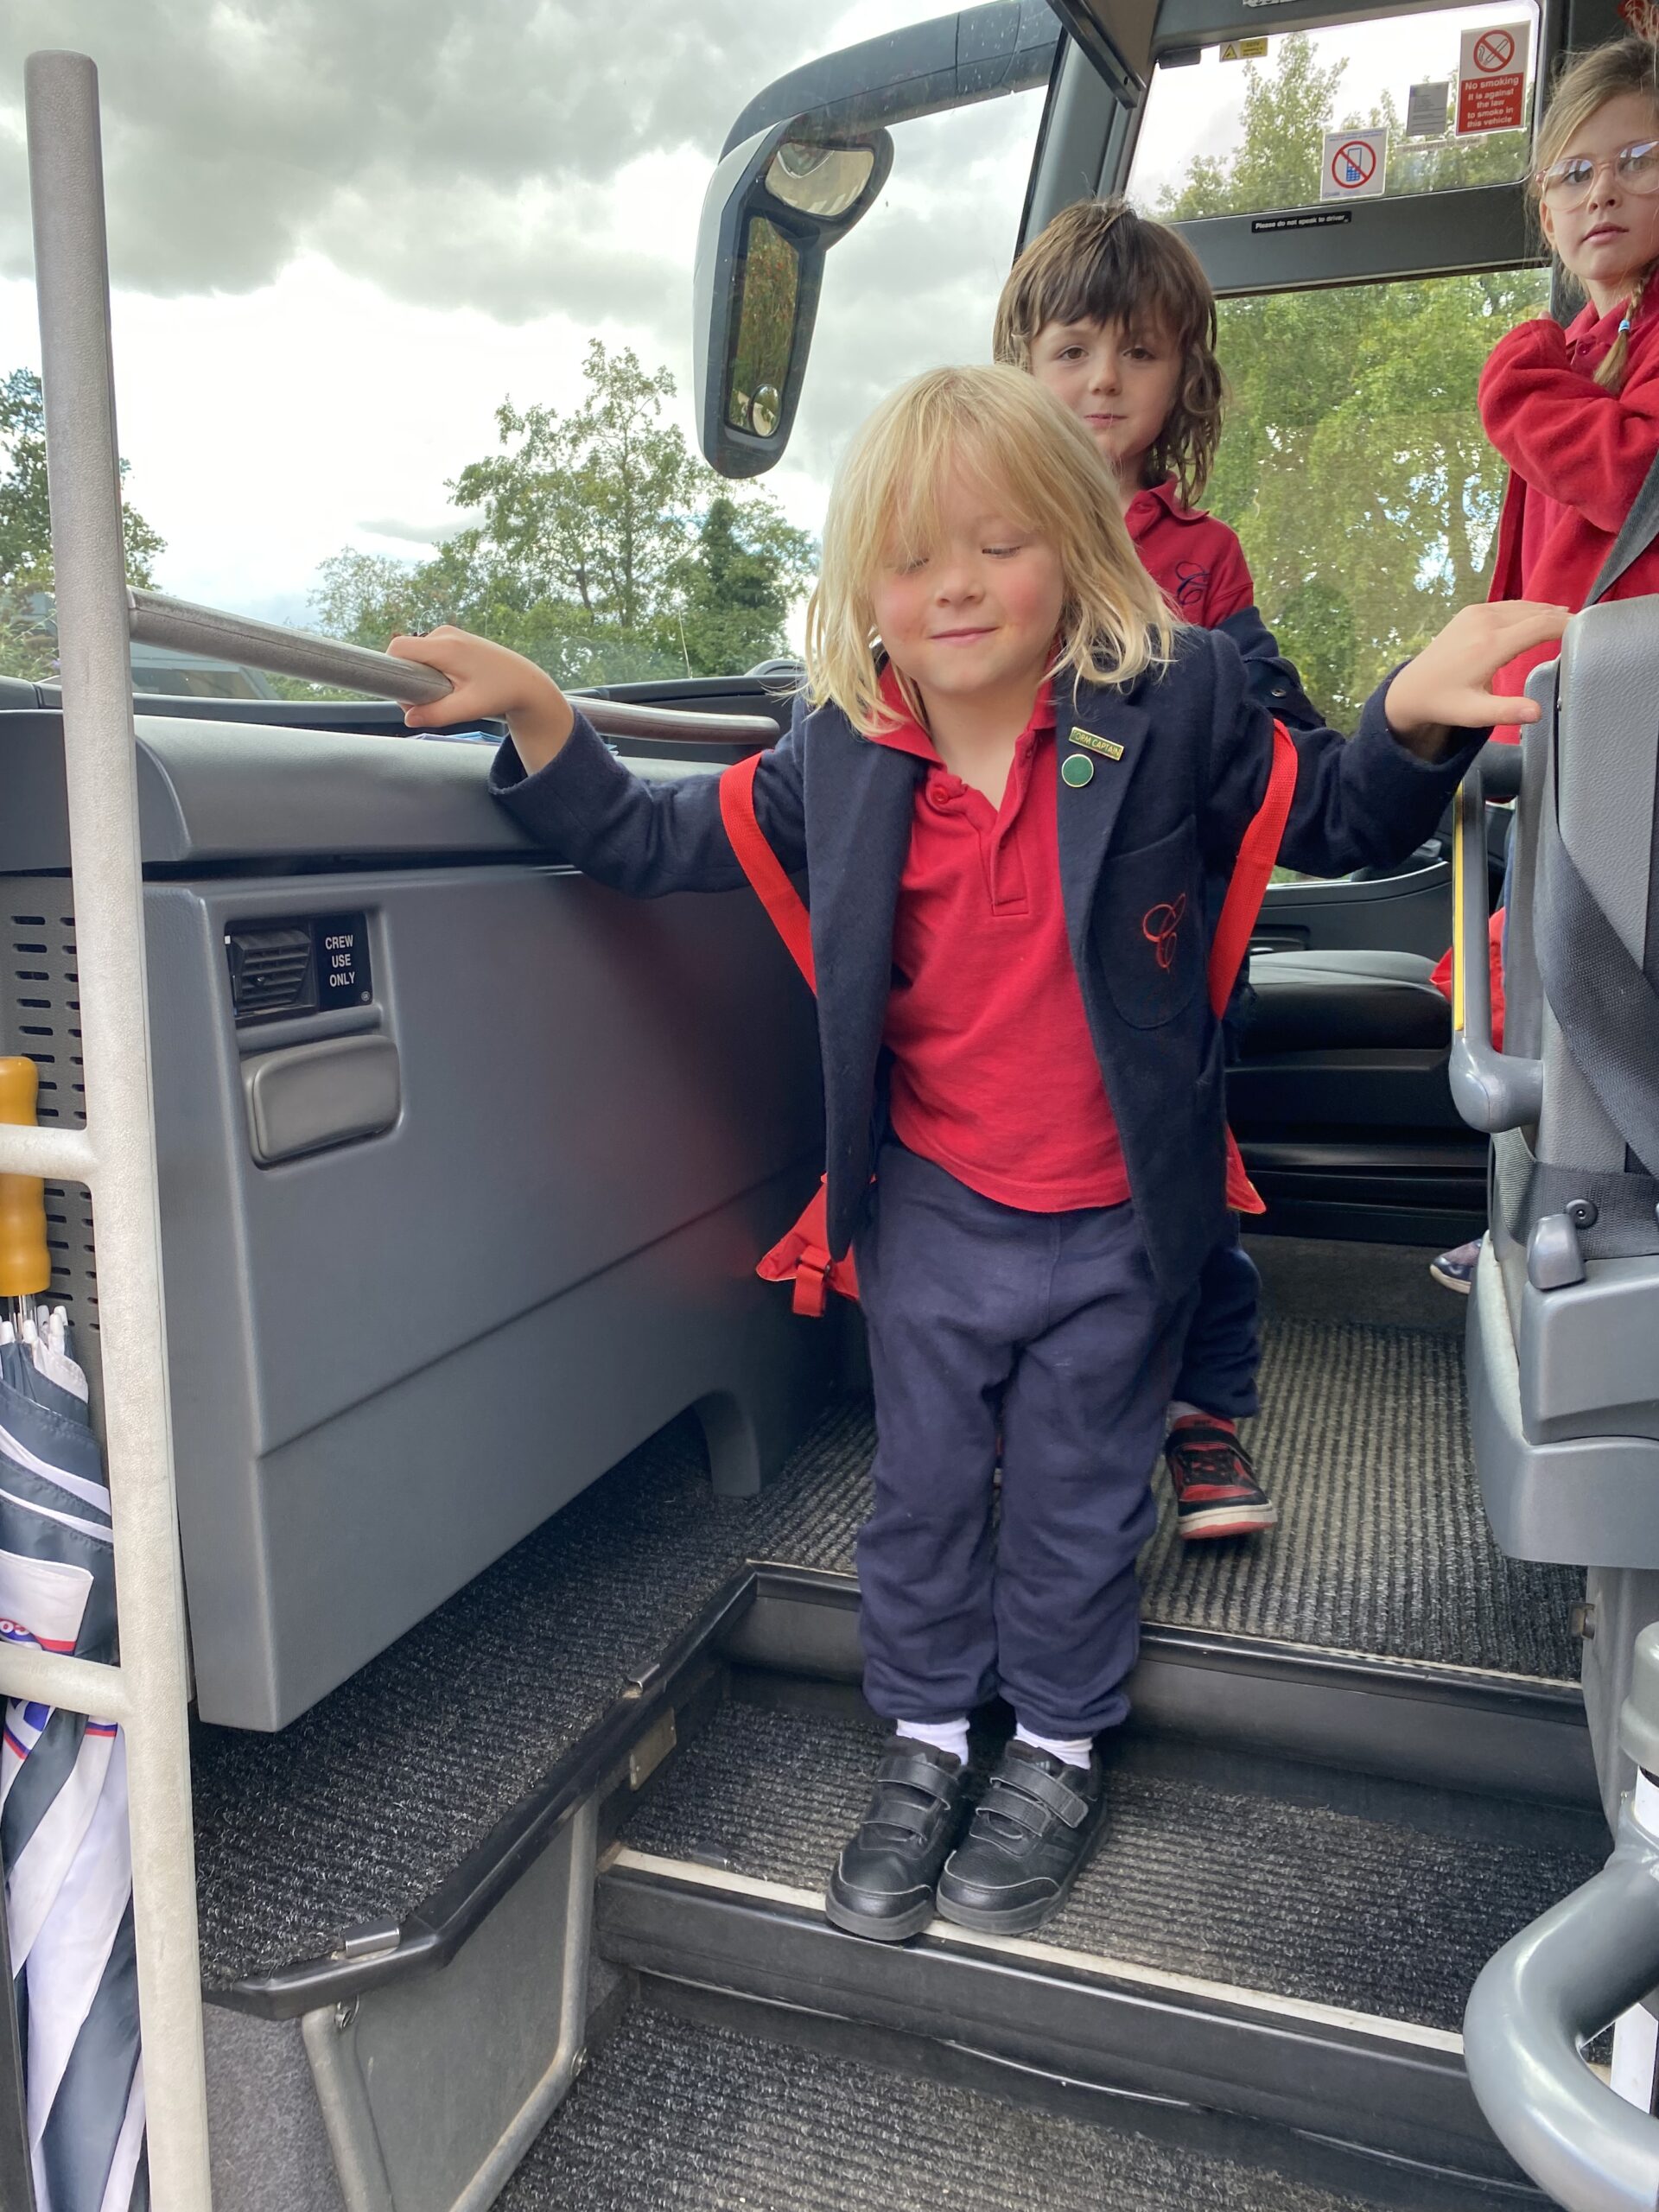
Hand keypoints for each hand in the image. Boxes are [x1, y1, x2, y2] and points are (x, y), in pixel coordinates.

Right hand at [387, 626, 574, 772]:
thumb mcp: (469, 708)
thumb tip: (408, 718)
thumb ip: (437, 714)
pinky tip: (451, 684)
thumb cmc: (500, 693)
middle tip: (431, 701)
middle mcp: (444, 633)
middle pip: (405, 652)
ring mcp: (449, 633)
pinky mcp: (453, 638)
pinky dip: (431, 670)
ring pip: (416, 654)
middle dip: (409, 678)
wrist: (526, 682)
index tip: (406, 694)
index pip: (398, 648)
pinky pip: (428, 653)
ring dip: (421, 675)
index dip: (393, 671)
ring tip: (446, 693)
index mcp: (445, 646)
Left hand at [1384, 601, 1569, 757]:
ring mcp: (1477, 613)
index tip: (1590, 632)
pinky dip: (1529, 611)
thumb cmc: (1445, 703)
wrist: (1410, 688)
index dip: (1568, 626)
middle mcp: (1485, 621)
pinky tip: (1542, 618)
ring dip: (1547, 613)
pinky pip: (1509, 606)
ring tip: (1570, 623)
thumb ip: (1507, 712)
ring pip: (1524, 606)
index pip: (1541, 626)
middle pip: (1536, 612)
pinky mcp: (1471, 611)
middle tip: (1587, 629)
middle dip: (1562, 618)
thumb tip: (1538, 713)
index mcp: (1490, 644)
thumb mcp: (1474, 714)